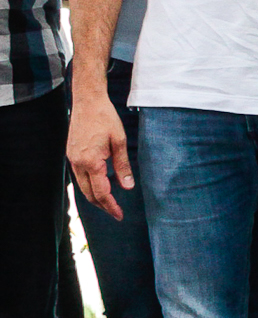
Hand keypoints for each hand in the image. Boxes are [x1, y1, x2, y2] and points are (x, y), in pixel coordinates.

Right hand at [67, 90, 132, 218]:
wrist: (88, 102)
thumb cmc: (106, 119)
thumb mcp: (119, 142)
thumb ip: (123, 166)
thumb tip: (127, 187)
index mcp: (91, 161)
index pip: (101, 192)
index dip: (111, 206)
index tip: (120, 215)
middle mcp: (77, 163)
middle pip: (89, 193)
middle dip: (103, 205)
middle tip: (116, 214)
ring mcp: (72, 159)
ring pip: (82, 186)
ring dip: (95, 196)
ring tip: (110, 204)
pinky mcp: (71, 154)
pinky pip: (80, 176)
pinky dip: (90, 185)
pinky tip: (100, 186)